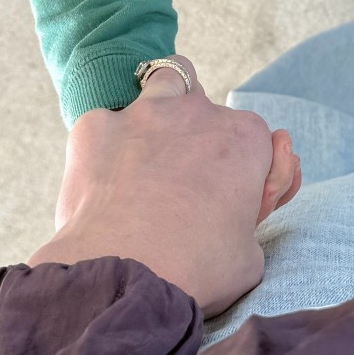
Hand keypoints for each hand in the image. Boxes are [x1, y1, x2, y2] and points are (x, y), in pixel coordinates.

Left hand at [28, 57, 300, 317]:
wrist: (125, 276)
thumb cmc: (195, 270)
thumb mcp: (250, 255)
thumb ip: (249, 220)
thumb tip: (240, 211)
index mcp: (245, 140)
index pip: (257, 141)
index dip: (247, 172)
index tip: (234, 203)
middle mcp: (198, 112)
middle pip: (210, 110)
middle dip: (203, 139)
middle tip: (187, 182)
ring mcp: (144, 113)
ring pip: (166, 78)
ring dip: (165, 103)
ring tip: (154, 146)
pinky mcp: (95, 127)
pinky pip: (104, 120)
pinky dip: (107, 142)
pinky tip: (104, 177)